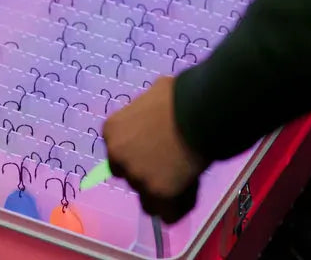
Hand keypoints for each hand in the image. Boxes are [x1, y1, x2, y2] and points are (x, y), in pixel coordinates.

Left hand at [102, 75, 207, 222]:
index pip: (119, 153)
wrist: (198, 111)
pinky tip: (190, 193)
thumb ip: (145, 113)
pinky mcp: (159, 193)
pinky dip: (178, 208)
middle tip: (171, 164)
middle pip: (129, 175)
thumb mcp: (152, 97)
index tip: (157, 148)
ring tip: (184, 180)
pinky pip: (167, 214)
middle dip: (148, 173)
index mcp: (112, 131)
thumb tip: (154, 112)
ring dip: (162, 192)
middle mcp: (117, 156)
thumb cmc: (179, 96)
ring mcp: (137, 177)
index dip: (140, 152)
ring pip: (146, 199)